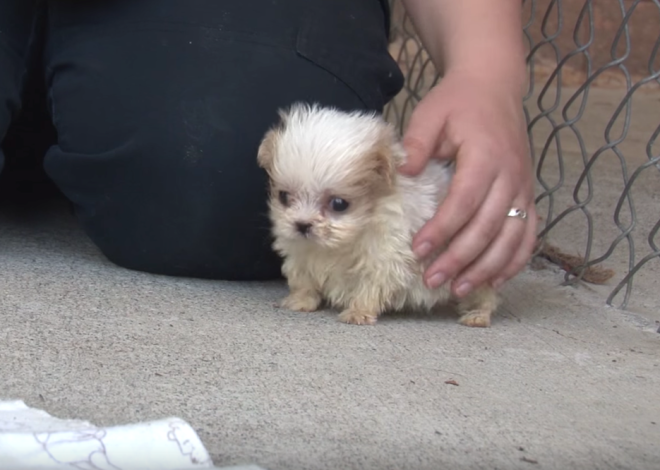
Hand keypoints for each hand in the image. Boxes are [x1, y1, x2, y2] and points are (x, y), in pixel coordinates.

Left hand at [398, 69, 536, 297]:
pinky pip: (528, 235)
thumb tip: (402, 173)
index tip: (418, 250)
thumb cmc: (458, 102)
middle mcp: (510, 175)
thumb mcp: (430, 114)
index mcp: (486, 155)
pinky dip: (515, 261)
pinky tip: (496, 281)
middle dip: (459, 258)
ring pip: (512, 238)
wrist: (495, 86)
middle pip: (487, 227)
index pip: (464, 201)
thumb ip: (416, 143)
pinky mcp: (528, 195)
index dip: (442, 229)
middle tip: (432, 280)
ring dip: (487, 268)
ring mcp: (523, 187)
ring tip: (460, 290)